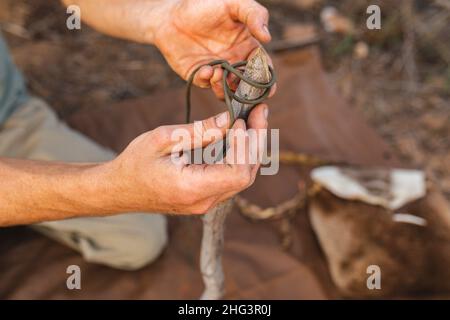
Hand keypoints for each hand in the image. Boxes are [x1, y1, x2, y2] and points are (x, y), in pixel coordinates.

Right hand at [105, 104, 267, 213]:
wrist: (119, 190)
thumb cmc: (134, 163)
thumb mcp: (163, 139)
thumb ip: (199, 132)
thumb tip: (229, 119)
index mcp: (191, 188)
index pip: (238, 172)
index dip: (246, 145)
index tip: (241, 119)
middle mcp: (203, 201)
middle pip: (246, 174)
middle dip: (256, 141)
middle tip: (259, 112)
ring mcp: (205, 204)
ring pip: (242, 177)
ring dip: (250, 148)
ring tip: (252, 120)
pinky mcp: (205, 199)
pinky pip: (231, 179)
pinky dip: (238, 157)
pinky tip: (238, 136)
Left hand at [153, 0, 274, 97]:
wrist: (172, 14)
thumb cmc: (205, 6)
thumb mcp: (233, 3)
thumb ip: (254, 14)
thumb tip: (267, 37)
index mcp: (248, 47)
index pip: (263, 66)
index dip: (266, 78)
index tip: (268, 85)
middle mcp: (235, 62)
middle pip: (247, 84)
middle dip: (247, 90)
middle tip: (242, 86)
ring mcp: (217, 71)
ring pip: (228, 89)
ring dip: (227, 87)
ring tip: (220, 73)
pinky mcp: (199, 75)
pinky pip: (207, 84)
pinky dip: (209, 80)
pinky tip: (207, 70)